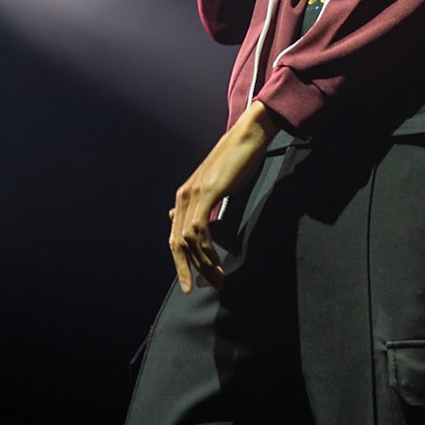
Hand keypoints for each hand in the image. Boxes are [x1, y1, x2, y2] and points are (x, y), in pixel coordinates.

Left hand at [168, 100, 279, 292]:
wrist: (248, 136)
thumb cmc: (236, 161)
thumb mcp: (215, 186)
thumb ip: (201, 205)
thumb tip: (180, 220)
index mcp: (185, 197)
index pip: (176, 237)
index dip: (182, 263)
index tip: (192, 283)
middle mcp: (184, 196)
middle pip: (177, 242)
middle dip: (188, 269)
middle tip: (202, 288)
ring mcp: (194, 193)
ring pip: (189, 240)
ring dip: (202, 263)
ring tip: (217, 279)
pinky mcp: (207, 191)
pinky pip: (200, 228)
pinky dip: (206, 249)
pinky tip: (216, 261)